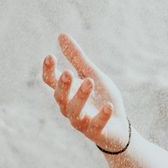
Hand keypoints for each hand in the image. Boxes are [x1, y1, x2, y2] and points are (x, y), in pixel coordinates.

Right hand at [41, 33, 129, 150]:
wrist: (118, 127)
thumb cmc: (102, 99)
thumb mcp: (92, 74)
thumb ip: (77, 58)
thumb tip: (61, 35)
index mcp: (67, 92)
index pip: (51, 81)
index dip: (48, 70)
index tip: (51, 56)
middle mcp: (69, 107)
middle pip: (60, 97)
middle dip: (63, 85)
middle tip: (67, 72)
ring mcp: (82, 121)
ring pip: (75, 111)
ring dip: (81, 96)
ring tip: (89, 81)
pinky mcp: (96, 132)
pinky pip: (96, 125)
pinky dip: (102, 116)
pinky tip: (108, 106)